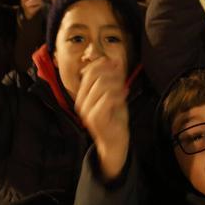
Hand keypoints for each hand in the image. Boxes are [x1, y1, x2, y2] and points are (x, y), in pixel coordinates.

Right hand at [74, 56, 129, 179]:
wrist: (114, 142)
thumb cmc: (114, 118)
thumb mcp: (113, 95)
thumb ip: (112, 80)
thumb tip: (113, 62)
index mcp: (83, 95)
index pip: (89, 71)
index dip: (103, 64)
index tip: (116, 65)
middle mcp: (81, 102)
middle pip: (94, 75)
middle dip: (111, 74)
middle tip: (122, 80)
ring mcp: (87, 110)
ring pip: (101, 85)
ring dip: (117, 85)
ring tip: (123, 91)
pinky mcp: (95, 118)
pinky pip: (107, 98)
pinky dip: (118, 95)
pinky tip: (123, 97)